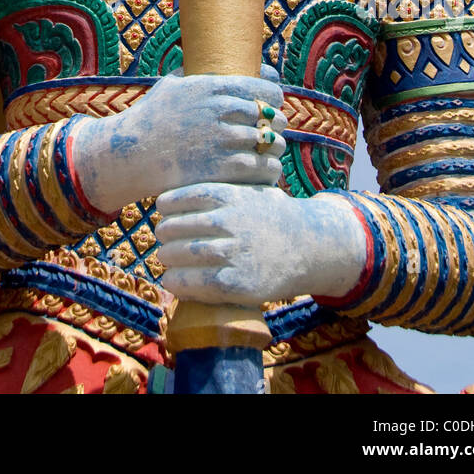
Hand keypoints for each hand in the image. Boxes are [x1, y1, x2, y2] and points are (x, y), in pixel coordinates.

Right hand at [71, 68, 285, 213]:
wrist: (130, 153)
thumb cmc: (152, 117)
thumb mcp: (172, 84)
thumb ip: (196, 71)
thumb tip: (214, 57)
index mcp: (210, 87)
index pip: (260, 87)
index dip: (274, 95)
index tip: (274, 101)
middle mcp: (218, 110)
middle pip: (267, 114)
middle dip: (277, 121)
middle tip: (276, 127)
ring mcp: (219, 140)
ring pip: (268, 142)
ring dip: (275, 146)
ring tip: (274, 149)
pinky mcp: (218, 168)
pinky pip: (259, 167)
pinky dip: (269, 168)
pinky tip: (267, 169)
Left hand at [156, 183, 366, 305]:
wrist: (308, 245)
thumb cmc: (270, 216)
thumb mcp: (248, 190)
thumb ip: (217, 190)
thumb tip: (173, 192)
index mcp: (228, 195)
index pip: (178, 198)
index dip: (167, 206)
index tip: (165, 211)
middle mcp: (228, 222)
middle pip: (173, 228)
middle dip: (164, 235)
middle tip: (165, 239)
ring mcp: (232, 253)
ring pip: (179, 255)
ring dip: (167, 259)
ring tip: (167, 259)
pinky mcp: (237, 283)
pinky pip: (194, 283)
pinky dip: (176, 282)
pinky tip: (172, 281)